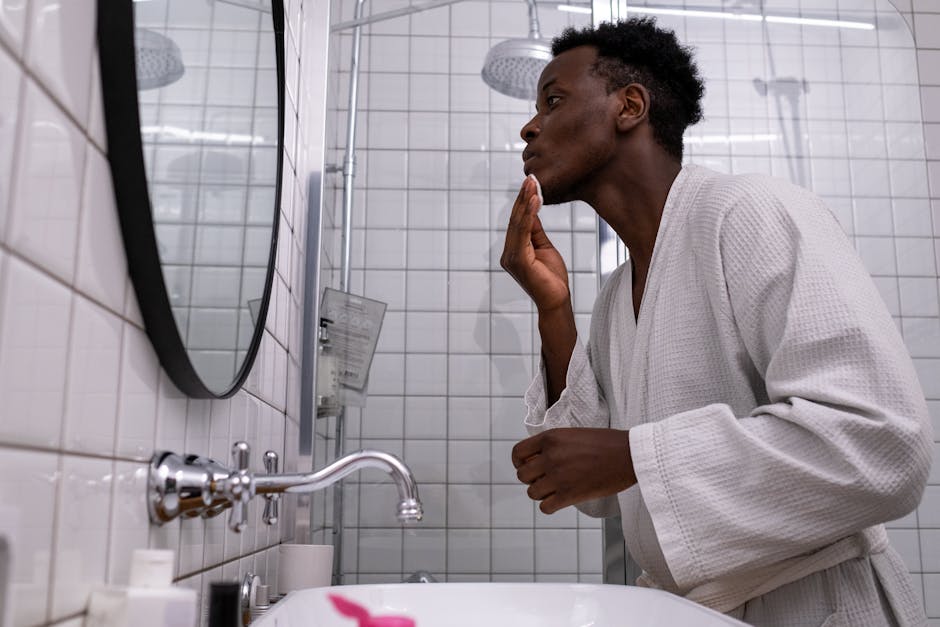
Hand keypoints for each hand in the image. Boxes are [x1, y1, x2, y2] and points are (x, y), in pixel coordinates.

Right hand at [500, 176, 570, 312]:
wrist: (557, 300)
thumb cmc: (552, 278)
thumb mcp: (544, 248)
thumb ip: (535, 231)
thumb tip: (532, 210)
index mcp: (513, 251)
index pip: (517, 222)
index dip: (523, 202)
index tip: (530, 183)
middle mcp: (508, 254)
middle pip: (515, 220)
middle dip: (523, 198)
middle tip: (530, 178)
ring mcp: (511, 259)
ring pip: (517, 224)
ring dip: (526, 203)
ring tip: (533, 185)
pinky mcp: (519, 262)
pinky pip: (523, 234)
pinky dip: (528, 216)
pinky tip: (535, 201)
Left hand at [511, 428, 635, 513]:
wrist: (629, 455)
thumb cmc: (607, 444)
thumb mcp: (573, 434)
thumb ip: (554, 445)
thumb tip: (539, 459)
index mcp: (551, 438)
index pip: (518, 453)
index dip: (519, 463)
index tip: (528, 467)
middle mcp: (550, 456)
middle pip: (522, 475)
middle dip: (532, 479)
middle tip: (545, 480)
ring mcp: (558, 476)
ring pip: (532, 493)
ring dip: (541, 494)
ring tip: (555, 490)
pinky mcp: (569, 494)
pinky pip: (545, 507)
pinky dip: (550, 506)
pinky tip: (560, 500)